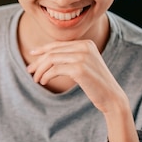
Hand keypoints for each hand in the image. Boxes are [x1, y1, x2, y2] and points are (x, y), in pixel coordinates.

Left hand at [26, 40, 141, 141]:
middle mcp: (85, 47)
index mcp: (86, 43)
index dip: (43, 49)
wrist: (112, 97)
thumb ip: (71, 57)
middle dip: (38, 61)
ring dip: (40, 70)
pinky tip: (43, 82)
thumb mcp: (85, 65)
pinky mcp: (79, 69)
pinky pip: (55, 70)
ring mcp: (82, 57)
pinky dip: (46, 75)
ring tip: (36, 79)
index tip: (32, 54)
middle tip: (29, 70)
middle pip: (53, 51)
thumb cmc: (96, 84)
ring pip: (51, 59)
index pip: (58, 44)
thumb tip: (47, 57)